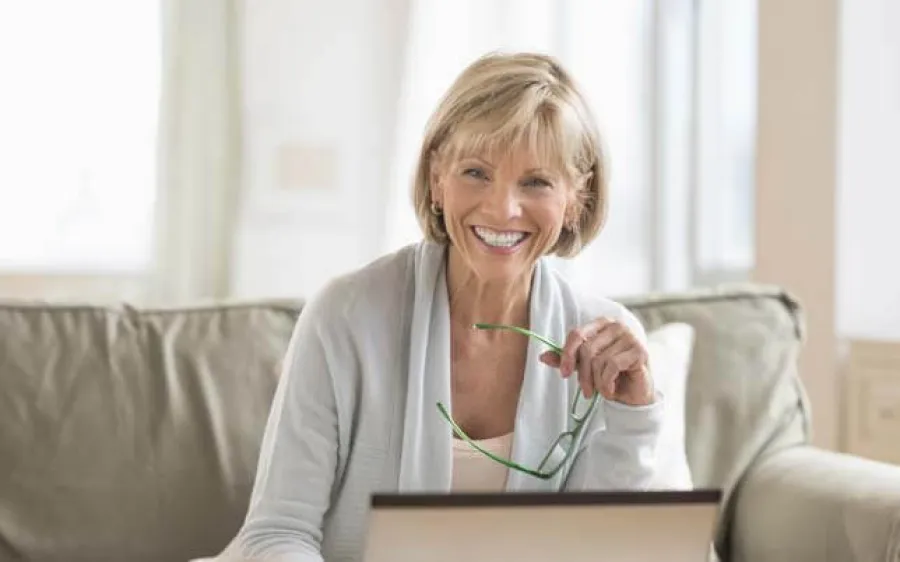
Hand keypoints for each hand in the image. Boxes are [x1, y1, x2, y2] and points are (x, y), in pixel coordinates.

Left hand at [538, 317, 654, 405]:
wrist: (633, 395)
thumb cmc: (609, 377)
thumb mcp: (584, 367)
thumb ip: (566, 360)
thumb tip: (542, 357)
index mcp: (601, 324)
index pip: (576, 334)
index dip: (567, 355)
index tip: (565, 373)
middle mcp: (616, 326)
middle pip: (587, 348)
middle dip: (583, 374)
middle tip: (586, 391)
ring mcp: (630, 336)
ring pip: (599, 359)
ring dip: (597, 381)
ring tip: (602, 389)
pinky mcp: (639, 350)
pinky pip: (612, 365)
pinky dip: (607, 383)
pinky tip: (611, 389)